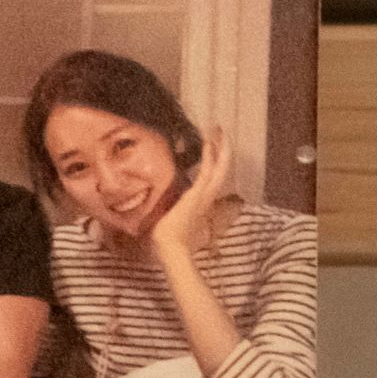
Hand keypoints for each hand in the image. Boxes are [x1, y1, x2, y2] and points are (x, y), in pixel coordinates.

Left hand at [152, 127, 233, 252]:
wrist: (170, 248)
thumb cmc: (166, 236)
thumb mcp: (168, 215)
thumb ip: (167, 206)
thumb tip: (154, 200)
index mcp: (201, 200)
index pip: (212, 175)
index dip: (215, 160)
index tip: (213, 145)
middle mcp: (206, 196)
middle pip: (220, 168)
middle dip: (222, 148)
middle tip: (220, 130)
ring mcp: (204, 195)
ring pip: (218, 167)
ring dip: (219, 147)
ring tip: (218, 130)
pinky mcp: (198, 195)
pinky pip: (207, 172)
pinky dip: (210, 157)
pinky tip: (209, 143)